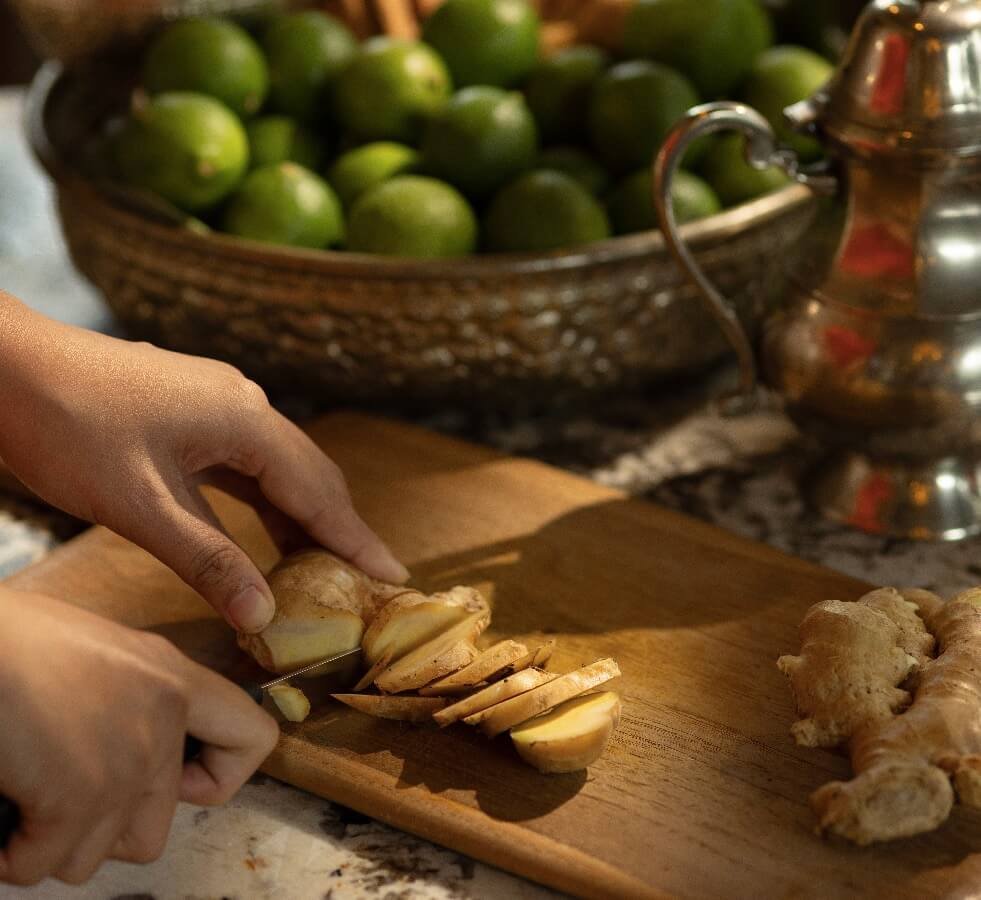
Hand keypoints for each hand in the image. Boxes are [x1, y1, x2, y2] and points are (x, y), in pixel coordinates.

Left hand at [0, 295, 407, 631]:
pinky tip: (272, 532)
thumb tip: (263, 617)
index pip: (319, 492)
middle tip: (369, 582)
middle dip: (340, 531)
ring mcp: (221, 403)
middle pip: (311, 476)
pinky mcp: (196, 412)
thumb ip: (208, 561)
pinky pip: (250, 463)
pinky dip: (268, 503)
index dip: (357, 540)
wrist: (6, 367)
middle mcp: (247, 405)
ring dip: (304, 518)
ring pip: (281, 469)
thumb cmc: (68, 429)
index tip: (395, 578)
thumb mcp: (140, 507)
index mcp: (246, 420)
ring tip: (327, 569)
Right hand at [0, 588, 278, 885]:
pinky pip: (44, 865)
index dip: (217, 778)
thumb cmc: (16, 643)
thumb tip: (136, 767)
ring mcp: (125, 758)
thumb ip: (138, 702)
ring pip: (96, 855)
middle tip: (60, 795)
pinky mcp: (78, 793)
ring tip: (25, 792)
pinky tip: (3, 809)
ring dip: (53, 842)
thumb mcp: (101, 655)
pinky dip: (14, 853)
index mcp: (174, 676)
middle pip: (157, 828)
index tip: (176, 781)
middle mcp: (163, 716)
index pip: (253, 739)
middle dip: (101, 828)